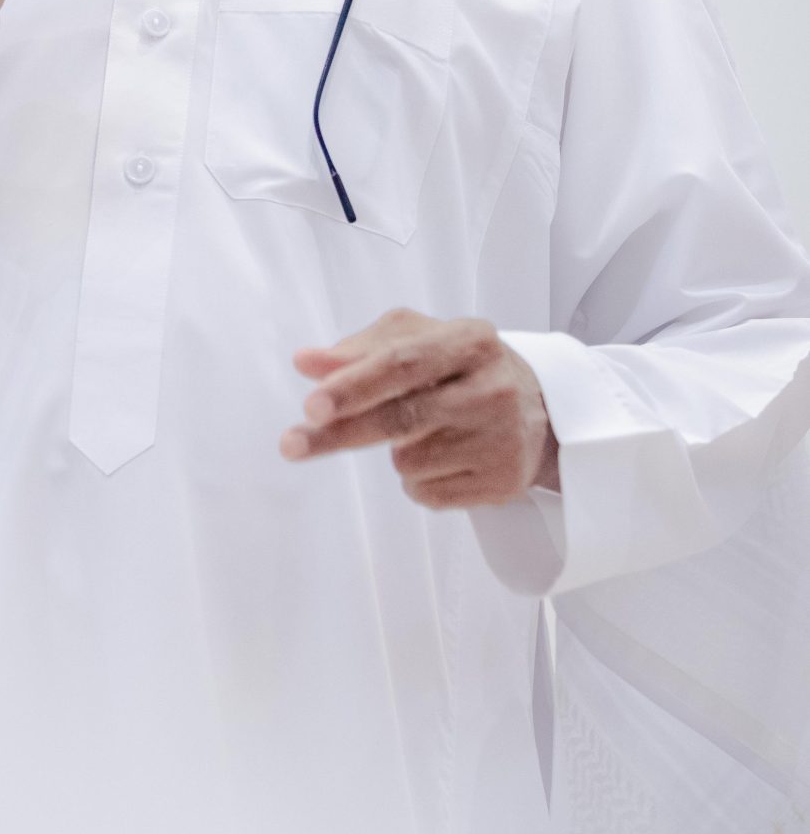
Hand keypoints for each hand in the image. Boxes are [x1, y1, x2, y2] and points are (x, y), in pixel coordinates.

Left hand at [279, 308, 559, 510]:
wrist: (539, 413)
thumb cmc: (460, 369)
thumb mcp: (418, 342)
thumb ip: (359, 350)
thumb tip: (305, 362)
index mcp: (471, 340)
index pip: (403, 363)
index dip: (353, 385)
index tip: (310, 405)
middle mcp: (493, 388)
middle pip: (401, 418)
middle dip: (341, 432)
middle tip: (292, 443)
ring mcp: (502, 439)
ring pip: (408, 460)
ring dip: (395, 452)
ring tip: (425, 433)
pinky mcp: (503, 482)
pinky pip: (427, 493)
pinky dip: (417, 481)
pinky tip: (443, 459)